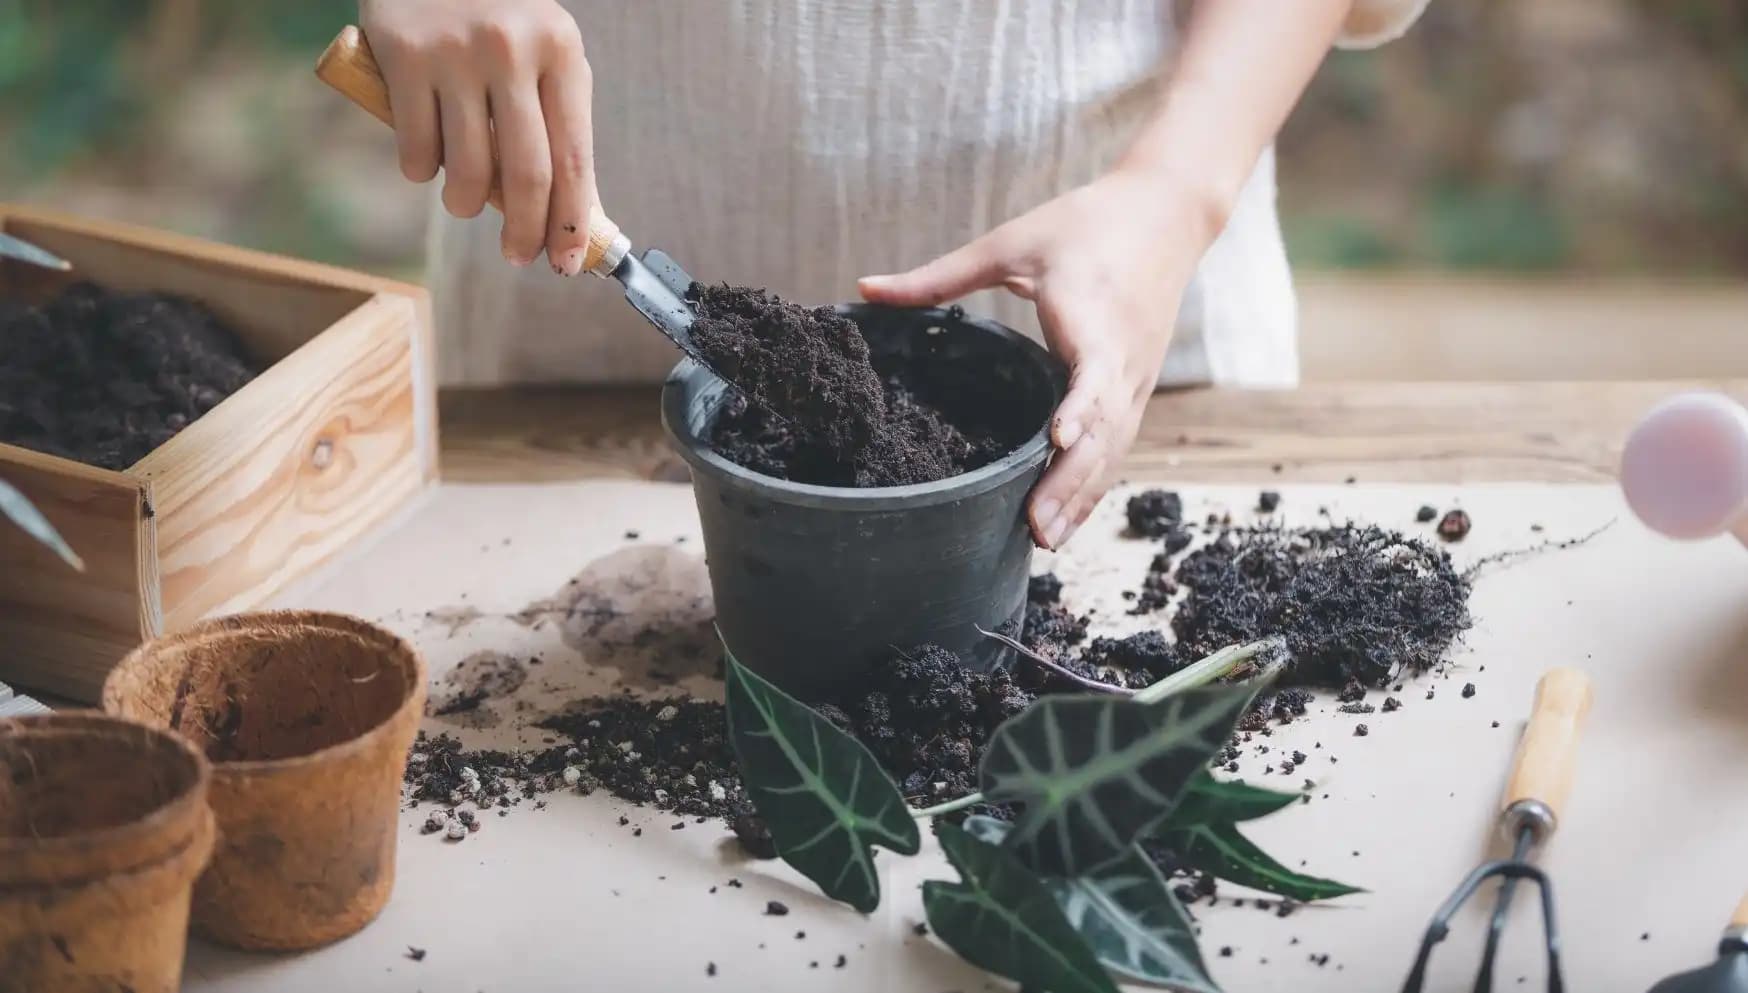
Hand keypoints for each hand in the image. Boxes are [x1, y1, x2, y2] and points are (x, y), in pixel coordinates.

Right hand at [360, 0, 597, 273]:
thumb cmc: (499, 17)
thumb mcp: (545, 53)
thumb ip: (558, 122)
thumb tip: (575, 215)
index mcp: (562, 53)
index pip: (574, 158)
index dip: (571, 222)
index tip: (566, 262)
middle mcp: (512, 51)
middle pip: (526, 175)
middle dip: (523, 231)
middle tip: (516, 256)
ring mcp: (455, 53)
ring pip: (467, 170)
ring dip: (464, 204)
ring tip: (462, 201)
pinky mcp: (403, 55)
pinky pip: (417, 149)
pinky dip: (422, 171)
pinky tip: (427, 161)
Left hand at [859, 168, 1221, 549]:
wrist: (1167, 212)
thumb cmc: (1087, 223)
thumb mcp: (1011, 243)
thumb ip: (940, 275)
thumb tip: (864, 289)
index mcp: (1094, 318)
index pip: (1094, 375)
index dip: (1080, 410)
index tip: (1057, 439)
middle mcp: (1123, 358)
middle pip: (1103, 431)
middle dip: (1070, 482)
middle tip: (1034, 529)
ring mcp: (1137, 378)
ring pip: (1114, 447)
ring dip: (1082, 495)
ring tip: (1046, 539)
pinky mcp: (1139, 386)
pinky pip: (1119, 441)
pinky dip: (1095, 481)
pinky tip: (1068, 515)